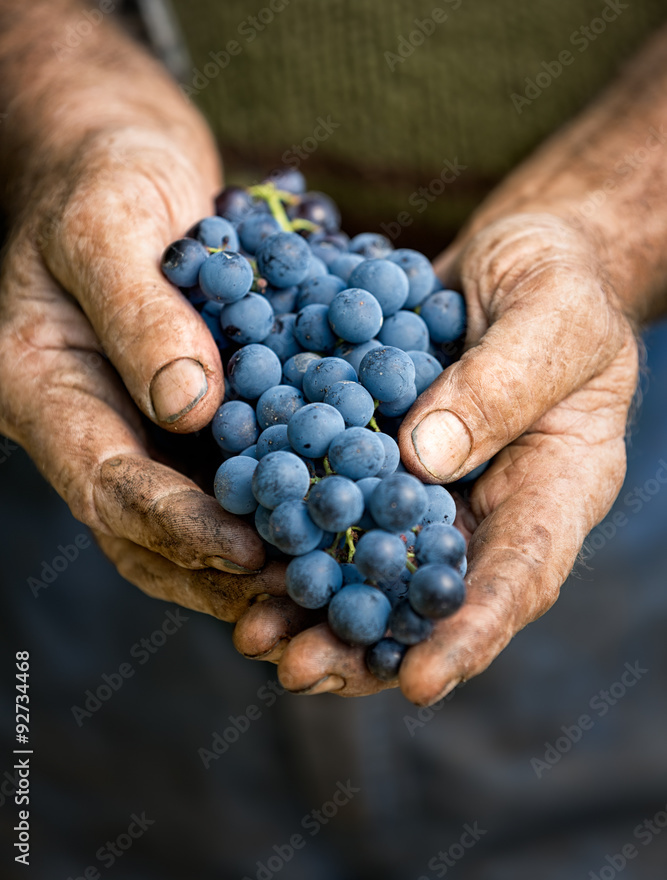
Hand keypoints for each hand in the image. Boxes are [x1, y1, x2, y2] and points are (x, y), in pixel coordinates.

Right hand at [0, 0, 312, 646]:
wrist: (116, 147)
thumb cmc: (101, 167)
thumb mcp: (110, 220)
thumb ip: (139, 312)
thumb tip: (190, 408)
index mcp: (43, 387)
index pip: (106, 481)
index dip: (177, 525)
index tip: (250, 553)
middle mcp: (90, 419)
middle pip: (145, 526)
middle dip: (220, 568)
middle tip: (302, 592)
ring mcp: (138, 418)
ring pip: (189, 512)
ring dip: (252, 553)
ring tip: (326, 576)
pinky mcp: (189, 405)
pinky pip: (228, 466)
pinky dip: (274, 495)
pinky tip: (337, 506)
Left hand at [272, 212, 637, 700]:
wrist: (520, 254)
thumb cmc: (561, 278)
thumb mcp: (552, 314)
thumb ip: (502, 383)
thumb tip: (425, 457)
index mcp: (556, 486)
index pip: (523, 574)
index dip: (471, 631)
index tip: (418, 681)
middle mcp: (489, 502)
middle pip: (432, 592)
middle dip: (367, 640)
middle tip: (300, 670)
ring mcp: (431, 481)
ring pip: (375, 560)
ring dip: (315, 602)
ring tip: (254, 636)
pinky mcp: (381, 450)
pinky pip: (338, 495)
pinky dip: (294, 525)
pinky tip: (239, 543)